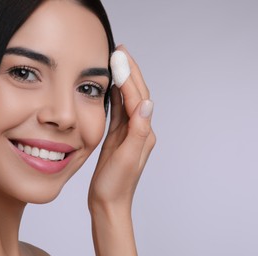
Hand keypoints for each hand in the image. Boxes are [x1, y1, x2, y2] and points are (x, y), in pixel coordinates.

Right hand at [88, 45, 155, 211]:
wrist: (109, 203)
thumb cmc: (115, 185)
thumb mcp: (126, 159)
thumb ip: (138, 131)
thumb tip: (148, 104)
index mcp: (143, 133)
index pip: (138, 98)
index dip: (129, 76)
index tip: (120, 56)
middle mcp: (139, 130)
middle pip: (137, 94)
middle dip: (129, 71)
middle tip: (119, 51)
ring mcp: (129, 133)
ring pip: (128, 100)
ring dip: (123, 80)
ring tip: (115, 62)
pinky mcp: (118, 137)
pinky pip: (119, 111)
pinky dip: (116, 96)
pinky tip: (110, 87)